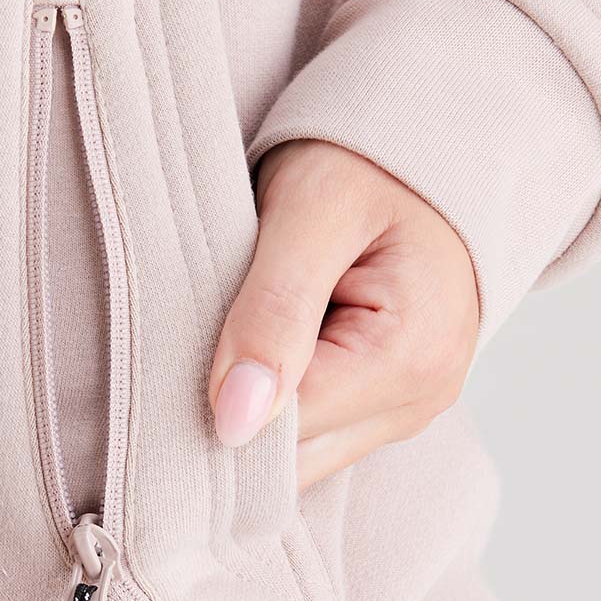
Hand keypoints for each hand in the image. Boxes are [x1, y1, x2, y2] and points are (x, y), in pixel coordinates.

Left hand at [209, 140, 478, 487]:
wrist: (429, 138)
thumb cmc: (370, 160)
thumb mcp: (314, 210)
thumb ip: (273, 311)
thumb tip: (234, 424)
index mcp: (411, 360)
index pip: (282, 433)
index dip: (215, 406)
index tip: (170, 361)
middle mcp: (416, 403)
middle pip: (289, 462)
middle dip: (230, 422)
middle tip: (185, 353)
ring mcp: (401, 411)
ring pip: (295, 460)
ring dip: (248, 418)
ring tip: (222, 344)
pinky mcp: (380, 405)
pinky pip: (309, 435)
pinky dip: (270, 408)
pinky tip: (250, 357)